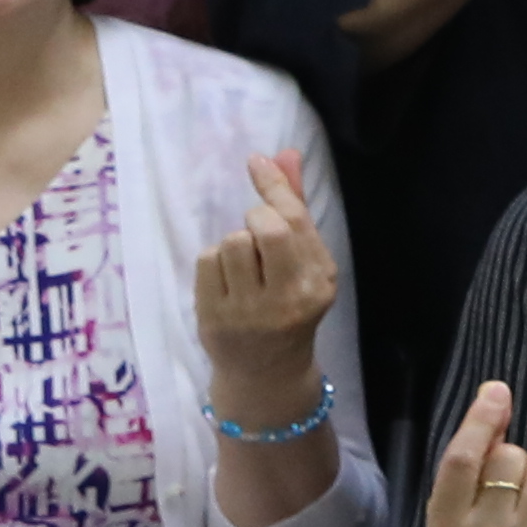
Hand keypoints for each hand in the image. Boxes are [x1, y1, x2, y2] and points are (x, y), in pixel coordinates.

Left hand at [191, 147, 336, 402]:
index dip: (274, 186)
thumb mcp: (306, 263)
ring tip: (244, 267)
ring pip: (232, 242)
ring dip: (235, 244)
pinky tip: (227, 282)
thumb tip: (285, 154)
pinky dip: (214, 262)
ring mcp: (249, 311)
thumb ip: (296, 209)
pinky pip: (207, 261)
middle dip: (256, 219)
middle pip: (264, 227)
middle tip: (257, 235)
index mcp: (319, 281)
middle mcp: (289, 297)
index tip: (256, 162)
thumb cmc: (290, 308)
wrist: (267, 371)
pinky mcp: (215, 318)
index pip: (295, 220)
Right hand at [421, 377, 526, 526]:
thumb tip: (496, 391)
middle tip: (507, 484)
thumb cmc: (482, 523)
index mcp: (445, 524)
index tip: (496, 391)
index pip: (461, 462)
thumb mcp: (462, 495)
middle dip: (511, 457)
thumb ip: (475, 447)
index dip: (479, 422)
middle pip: (508, 457)